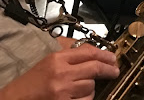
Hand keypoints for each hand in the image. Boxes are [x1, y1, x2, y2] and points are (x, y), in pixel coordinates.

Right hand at [0, 44, 118, 99]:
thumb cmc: (29, 82)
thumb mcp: (47, 61)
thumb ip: (68, 52)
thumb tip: (90, 49)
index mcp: (57, 58)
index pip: (88, 52)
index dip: (105, 54)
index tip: (112, 57)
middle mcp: (61, 73)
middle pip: (94, 68)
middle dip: (108, 69)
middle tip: (114, 70)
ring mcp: (63, 91)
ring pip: (91, 86)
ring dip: (91, 86)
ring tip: (84, 86)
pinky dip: (86, 99)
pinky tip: (79, 97)